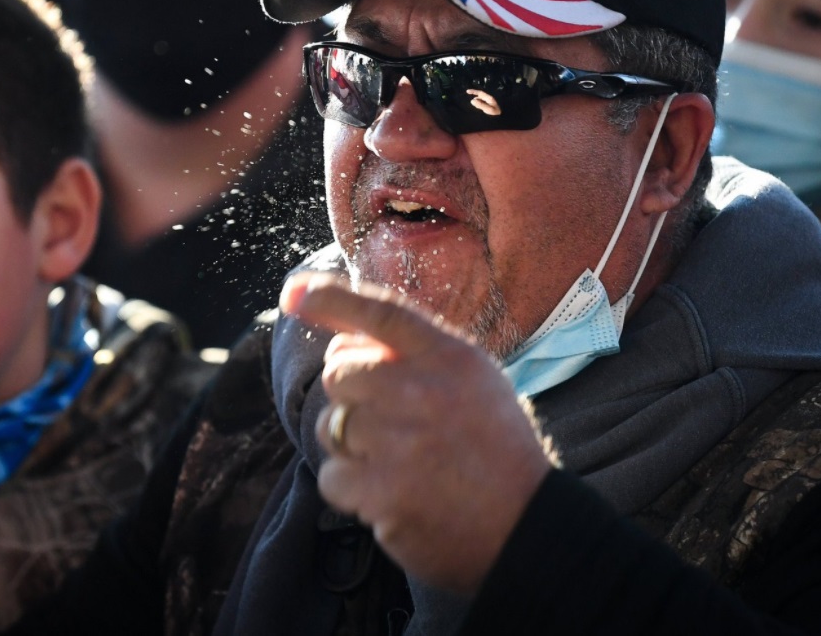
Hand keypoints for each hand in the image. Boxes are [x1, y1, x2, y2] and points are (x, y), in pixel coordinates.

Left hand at [280, 273, 552, 594]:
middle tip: (390, 423)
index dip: (331, 298)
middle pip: (340, 374)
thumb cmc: (495, 449)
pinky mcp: (384, 492)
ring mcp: (401, 442)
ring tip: (399, 462)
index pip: (380, 313)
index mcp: (451, 358)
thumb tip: (344, 337)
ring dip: (352, 447)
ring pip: (331, 427)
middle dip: (352, 398)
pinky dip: (352, 490)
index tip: (294, 293)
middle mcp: (424, 391)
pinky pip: (332, 476)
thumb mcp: (476, 382)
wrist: (526, 526)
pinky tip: (391, 495)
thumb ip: (418, 354)